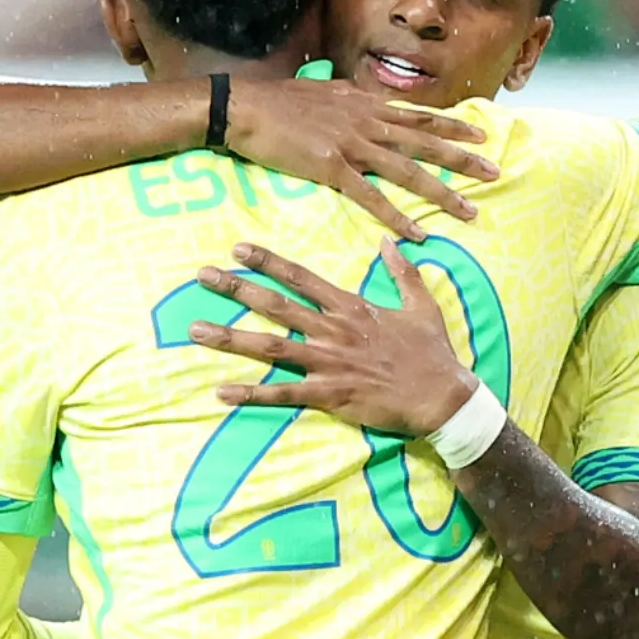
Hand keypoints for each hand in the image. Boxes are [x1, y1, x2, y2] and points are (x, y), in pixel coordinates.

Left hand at [188, 240, 478, 435]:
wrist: (443, 397)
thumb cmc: (432, 353)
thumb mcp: (422, 305)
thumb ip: (403, 272)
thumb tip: (389, 242)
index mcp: (351, 308)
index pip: (301, 277)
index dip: (268, 262)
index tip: (238, 248)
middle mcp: (333, 331)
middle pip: (276, 305)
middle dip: (237, 288)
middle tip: (202, 276)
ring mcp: (328, 363)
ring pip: (270, 348)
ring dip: (231, 338)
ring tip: (195, 329)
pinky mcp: (329, 395)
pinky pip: (283, 394)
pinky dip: (252, 394)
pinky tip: (222, 391)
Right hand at [225, 77, 498, 240]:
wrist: (244, 108)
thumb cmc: (278, 102)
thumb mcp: (323, 91)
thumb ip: (349, 97)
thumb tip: (362, 94)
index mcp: (366, 105)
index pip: (419, 116)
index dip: (452, 125)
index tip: (481, 133)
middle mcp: (367, 122)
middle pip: (425, 142)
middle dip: (463, 158)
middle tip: (494, 171)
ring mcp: (352, 145)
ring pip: (408, 171)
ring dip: (441, 192)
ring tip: (469, 210)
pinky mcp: (332, 168)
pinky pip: (372, 197)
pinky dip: (397, 216)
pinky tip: (417, 233)